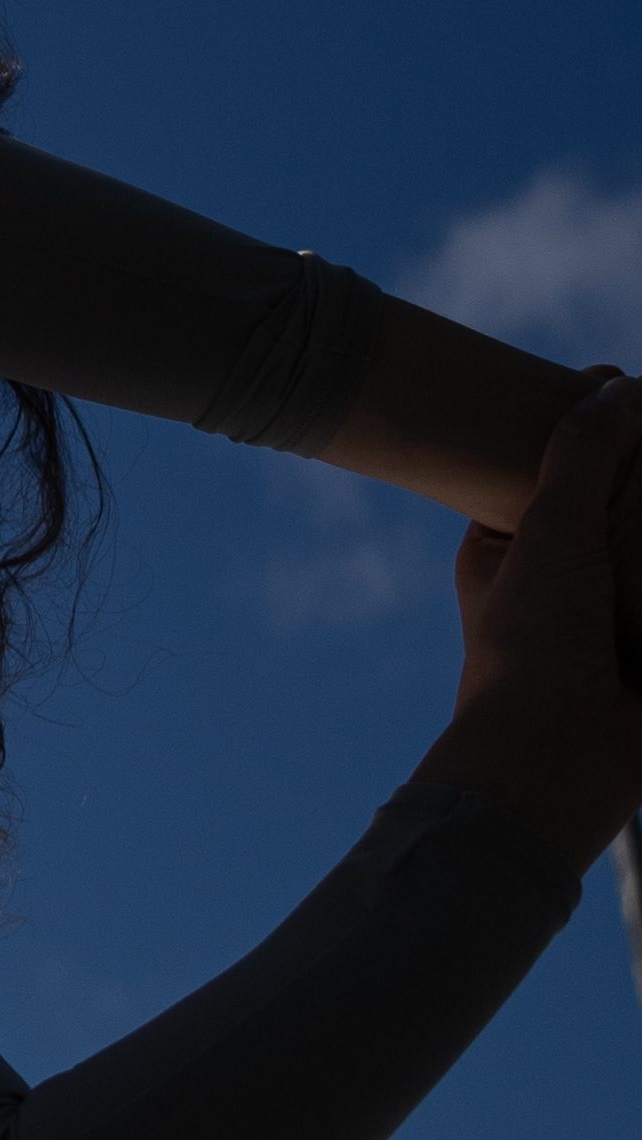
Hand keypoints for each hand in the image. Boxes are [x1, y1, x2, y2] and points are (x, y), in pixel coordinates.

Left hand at [415, 368, 641, 868]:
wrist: (559, 760)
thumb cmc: (531, 645)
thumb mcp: (548, 531)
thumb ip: (582, 453)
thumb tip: (621, 385)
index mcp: (510, 536)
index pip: (554, 455)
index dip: (589, 415)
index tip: (609, 379)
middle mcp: (565, 564)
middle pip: (620, 485)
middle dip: (634, 471)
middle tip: (634, 465)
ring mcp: (617, 601)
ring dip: (641, 530)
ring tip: (628, 583)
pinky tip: (640, 623)